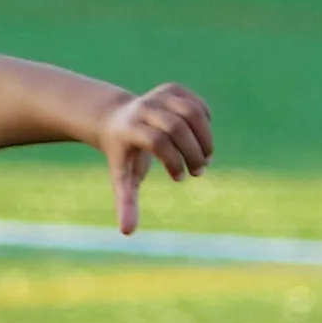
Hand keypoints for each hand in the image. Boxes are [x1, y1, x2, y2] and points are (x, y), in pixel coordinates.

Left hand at [97, 83, 212, 234]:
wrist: (115, 121)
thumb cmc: (122, 156)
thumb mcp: (121, 179)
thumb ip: (125, 203)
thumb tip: (127, 233)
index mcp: (130, 129)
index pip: (157, 141)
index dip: (173, 160)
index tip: (179, 178)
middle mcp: (144, 107)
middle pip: (177, 126)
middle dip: (193, 151)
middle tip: (199, 171)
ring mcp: (159, 95)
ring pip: (192, 112)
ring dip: (205, 137)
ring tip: (206, 157)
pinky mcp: (173, 89)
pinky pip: (197, 105)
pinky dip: (205, 123)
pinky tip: (201, 139)